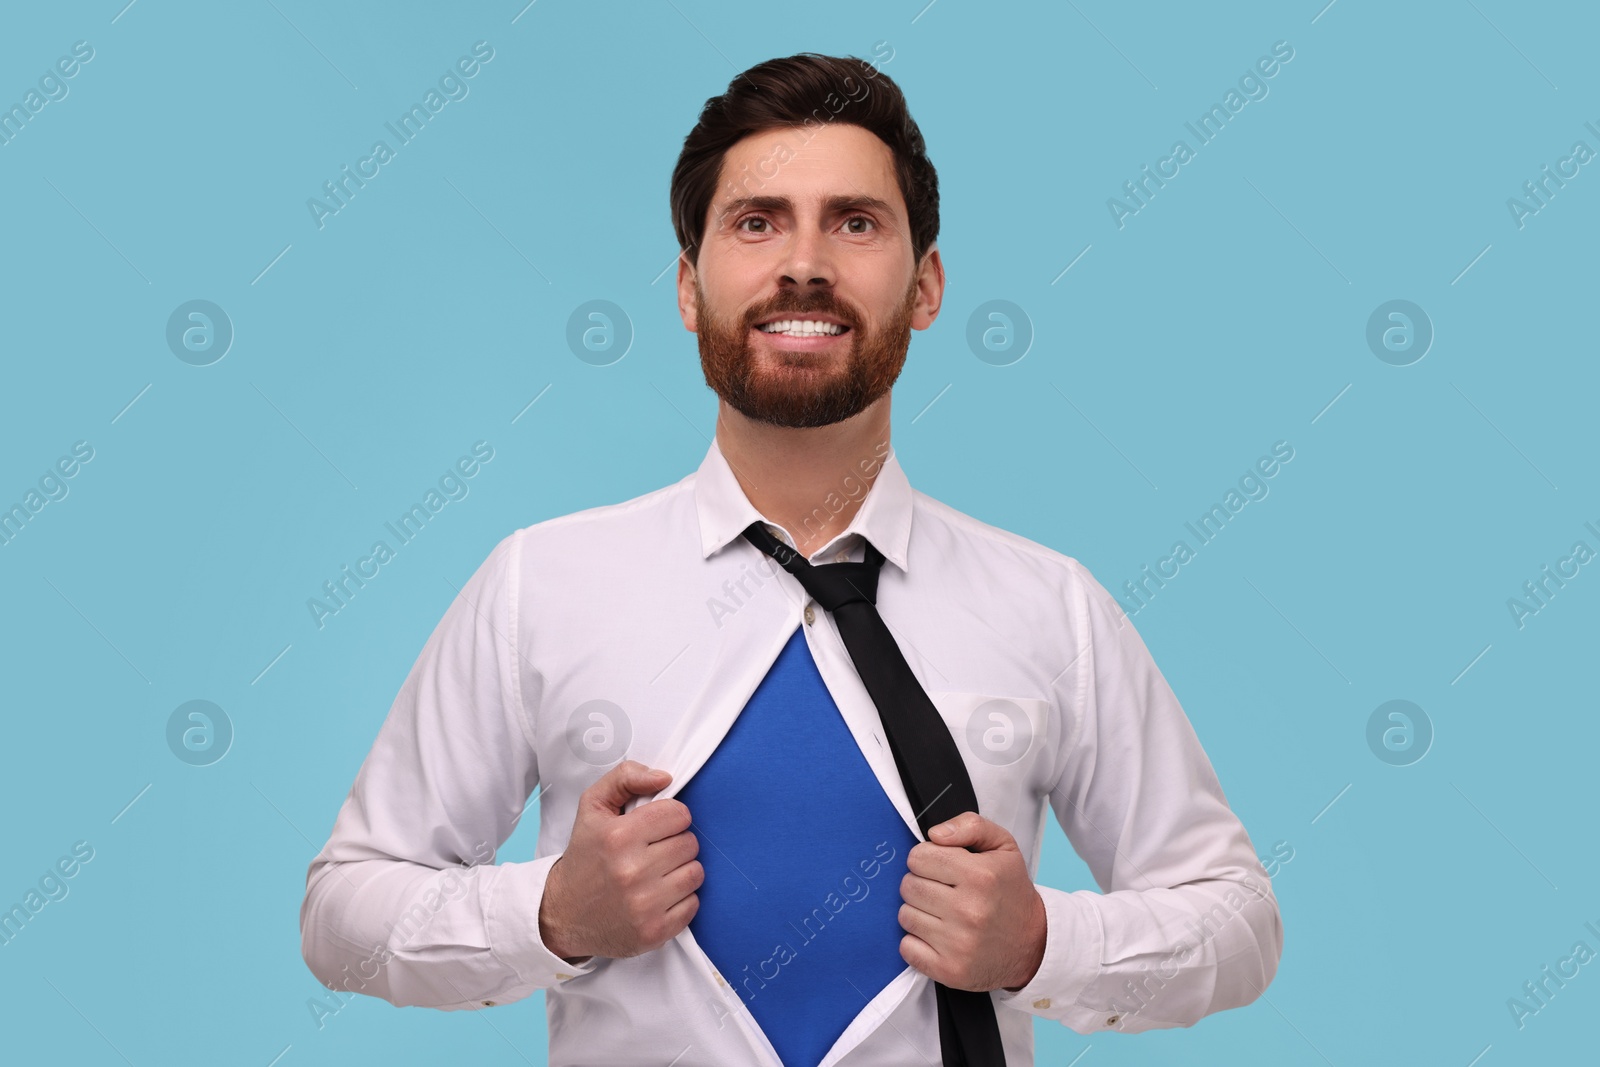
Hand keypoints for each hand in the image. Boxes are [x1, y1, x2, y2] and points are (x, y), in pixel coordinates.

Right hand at [538, 760, 701, 962]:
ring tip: (657, 873)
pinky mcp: (654, 931)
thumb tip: (664, 778)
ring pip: (696, 873)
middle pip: (690, 843)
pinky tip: (658, 896)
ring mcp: (644, 905)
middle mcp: (632, 871)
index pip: (679, 814)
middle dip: (675, 843)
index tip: (655, 827)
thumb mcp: (592, 807)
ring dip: (681, 871)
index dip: (669, 817)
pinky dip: (681, 900)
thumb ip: (625, 778)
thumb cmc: (584, 857)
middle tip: (653, 851)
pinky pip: (693, 904)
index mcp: (618, 836)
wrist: (563, 914)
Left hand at [897, 811, 1046, 991]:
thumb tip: (934, 835)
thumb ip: (970, 826)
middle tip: (943, 891)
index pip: (918, 857)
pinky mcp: (949, 970)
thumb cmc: (1011, 892)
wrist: (1034, 945)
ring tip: (942, 914)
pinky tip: (937, 936)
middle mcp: (969, 910)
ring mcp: (958, 944)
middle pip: (908, 885)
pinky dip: (916, 942)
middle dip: (921, 884)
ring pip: (904, 915)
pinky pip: (906, 948)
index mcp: (980, 876)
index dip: (927, 859)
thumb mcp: (1003, 847)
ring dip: (918, 912)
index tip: (941, 868)